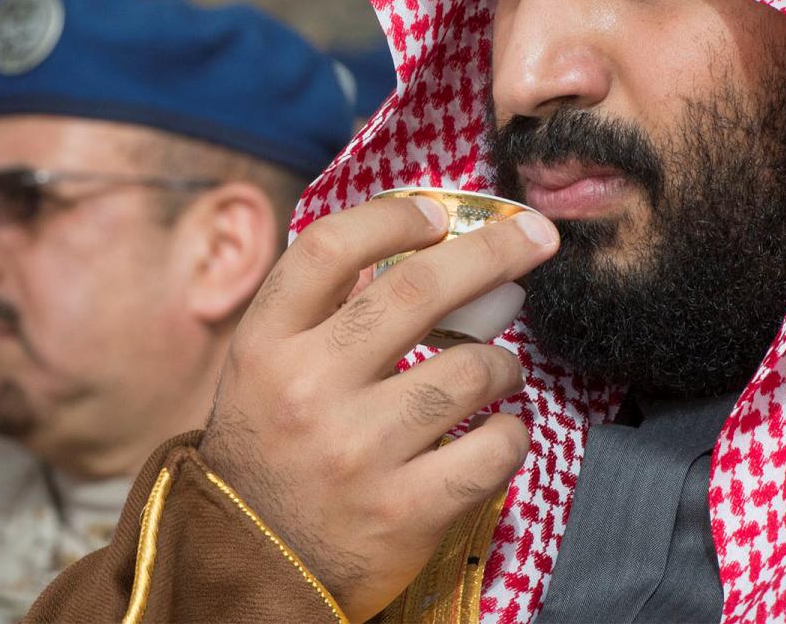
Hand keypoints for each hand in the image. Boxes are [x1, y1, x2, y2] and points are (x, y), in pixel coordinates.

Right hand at [198, 196, 558, 622]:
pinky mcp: (403, 512)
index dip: (392, 217)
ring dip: (505, 361)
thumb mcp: (266, 371)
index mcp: (266, 346)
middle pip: (417, 290)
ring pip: (471, 370)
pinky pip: (493, 449)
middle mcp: (308, 391)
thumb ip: (324, 312)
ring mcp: (357, 453)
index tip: (438, 213)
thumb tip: (418, 245)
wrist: (249, 571)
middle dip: (494, 252)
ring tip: (502, 368)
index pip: (329, 249)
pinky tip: (501, 429)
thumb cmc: (272, 451)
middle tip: (536, 239)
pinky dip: (512, 432)